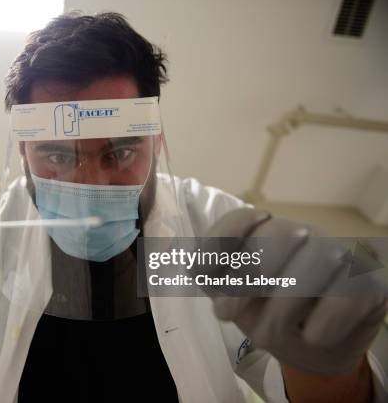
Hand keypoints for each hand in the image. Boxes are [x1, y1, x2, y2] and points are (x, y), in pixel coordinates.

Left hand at [203, 208, 386, 374]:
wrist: (316, 345)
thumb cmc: (269, 316)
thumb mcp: (235, 301)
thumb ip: (216, 280)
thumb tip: (198, 267)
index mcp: (264, 234)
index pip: (238, 220)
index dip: (222, 241)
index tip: (212, 278)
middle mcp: (300, 235)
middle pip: (274, 238)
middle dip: (244, 280)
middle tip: (227, 314)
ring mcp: (337, 253)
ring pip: (312, 264)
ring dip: (280, 311)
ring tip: (267, 335)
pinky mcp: (368, 282)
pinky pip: (344, 296)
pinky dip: (322, 324)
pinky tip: (313, 335)